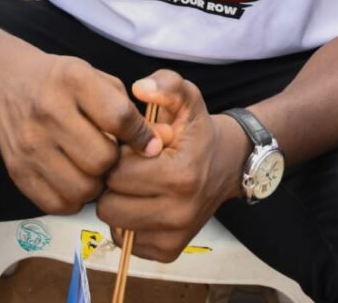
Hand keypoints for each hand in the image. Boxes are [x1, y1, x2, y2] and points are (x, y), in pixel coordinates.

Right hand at [0, 39, 162, 214]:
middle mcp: (48, 110)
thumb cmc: (60, 81)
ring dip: (96, 184)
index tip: (150, 144)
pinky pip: (58, 203)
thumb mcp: (94, 76)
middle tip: (112, 156)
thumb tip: (156, 146)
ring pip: (82, 187)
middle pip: (102, 159)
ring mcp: (29, 143)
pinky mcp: (17, 170)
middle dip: (115, 162)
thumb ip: (125, 108)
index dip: (141, 136)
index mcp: (73, 79)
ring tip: (93, 168)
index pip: (119, 117)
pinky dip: (73, 198)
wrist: (6, 82)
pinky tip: (74, 178)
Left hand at [98, 71, 248, 262]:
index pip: (117, 173)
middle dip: (114, 182)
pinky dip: (128, 222)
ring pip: (114, 224)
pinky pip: (126, 240)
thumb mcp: (187, 97)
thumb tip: (140, 88)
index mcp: (180, 175)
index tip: (133, 148)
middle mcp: (178, 212)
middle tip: (131, 166)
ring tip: (136, 183)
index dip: (118, 156)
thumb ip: (165, 84)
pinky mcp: (169, 252)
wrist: (228, 164)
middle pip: (110, 204)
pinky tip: (143, 202)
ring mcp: (174, 236)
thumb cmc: (198, 131)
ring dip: (119, 203)